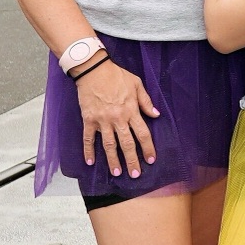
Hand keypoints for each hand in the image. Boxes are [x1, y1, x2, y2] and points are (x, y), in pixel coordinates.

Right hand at [75, 59, 159, 177]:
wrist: (93, 70)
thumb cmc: (116, 75)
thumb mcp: (137, 84)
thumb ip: (146, 101)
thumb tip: (156, 114)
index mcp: (131, 111)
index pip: (142, 134)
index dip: (148, 148)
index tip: (150, 160)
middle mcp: (118, 118)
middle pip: (127, 144)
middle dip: (132, 160)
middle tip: (135, 174)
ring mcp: (102, 120)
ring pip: (109, 145)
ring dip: (113, 160)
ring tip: (117, 172)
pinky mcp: (89, 119)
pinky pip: (88, 138)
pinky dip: (88, 150)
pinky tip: (90, 161)